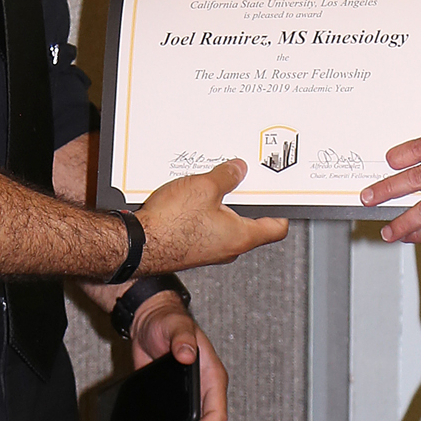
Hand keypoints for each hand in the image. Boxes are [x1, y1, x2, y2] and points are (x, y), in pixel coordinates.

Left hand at [129, 294, 228, 420]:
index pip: (217, 412)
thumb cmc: (169, 320)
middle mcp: (202, 388)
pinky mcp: (171, 397)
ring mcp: (187, 394)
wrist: (148, 321)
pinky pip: (173, 417)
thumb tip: (186, 355)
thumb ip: (182, 338)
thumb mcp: (176, 325)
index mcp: (211, 374)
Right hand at [137, 159, 289, 272]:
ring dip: (222, 203)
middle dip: (246, 198)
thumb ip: (226, 176)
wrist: (139, 243)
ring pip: (226, 223)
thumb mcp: (204, 186)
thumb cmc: (170, 225)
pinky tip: (191, 197)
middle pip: (250, 221)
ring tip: (210, 184)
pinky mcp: (192, 247)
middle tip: (241, 179)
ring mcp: (210, 250)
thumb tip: (237, 170)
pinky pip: (207, 226)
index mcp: (241, 236)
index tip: (279, 194)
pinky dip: (205, 211)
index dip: (281, 208)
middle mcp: (228, 247)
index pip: (276, 227)